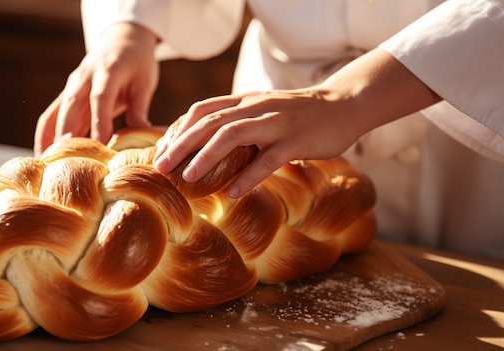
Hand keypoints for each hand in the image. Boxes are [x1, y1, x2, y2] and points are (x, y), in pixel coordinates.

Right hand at [34, 23, 158, 155]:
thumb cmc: (137, 62)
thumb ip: (140, 110)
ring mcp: (72, 86)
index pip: (101, 98)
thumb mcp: (145, 82)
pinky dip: (46, 135)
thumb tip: (144, 137)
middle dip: (66, 133)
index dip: (99, 122)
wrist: (121, 39)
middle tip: (65, 159)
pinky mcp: (67, 95)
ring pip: (55, 113)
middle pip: (71, 106)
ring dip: (49, 137)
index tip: (100, 145)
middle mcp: (84, 77)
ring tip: (47, 163)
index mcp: (108, 71)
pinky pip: (51, 116)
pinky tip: (45, 155)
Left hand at [153, 89, 360, 197]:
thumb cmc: (298, 114)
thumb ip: (238, 121)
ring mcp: (276, 123)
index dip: (178, 130)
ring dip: (206, 157)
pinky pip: (268, 159)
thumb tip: (206, 145)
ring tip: (187, 178)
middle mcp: (256, 108)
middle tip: (160, 167)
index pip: (201, 110)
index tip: (161, 152)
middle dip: (181, 145)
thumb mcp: (263, 110)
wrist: (343, 104)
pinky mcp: (296, 140)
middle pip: (209, 122)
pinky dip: (249, 176)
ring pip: (232, 135)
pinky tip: (234, 193)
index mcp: (245, 101)